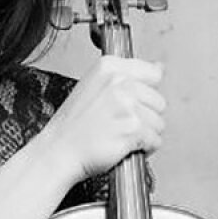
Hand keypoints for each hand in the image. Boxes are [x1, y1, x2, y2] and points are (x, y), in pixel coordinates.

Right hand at [42, 55, 165, 183]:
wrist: (59, 151)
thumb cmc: (73, 126)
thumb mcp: (94, 86)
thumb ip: (127, 77)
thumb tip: (159, 68)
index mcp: (109, 67)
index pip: (153, 73)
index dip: (146, 93)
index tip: (133, 103)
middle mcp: (119, 83)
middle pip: (158, 101)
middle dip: (147, 116)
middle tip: (123, 124)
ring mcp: (127, 105)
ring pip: (159, 123)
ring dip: (146, 135)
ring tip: (123, 136)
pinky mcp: (133, 128)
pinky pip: (155, 140)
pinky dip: (145, 148)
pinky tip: (126, 147)